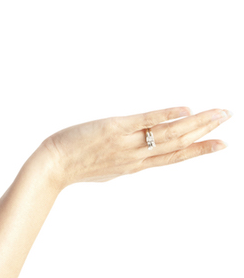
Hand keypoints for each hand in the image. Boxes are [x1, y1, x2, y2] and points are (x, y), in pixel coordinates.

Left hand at [38, 106, 228, 187]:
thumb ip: (126, 161)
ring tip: (217, 112)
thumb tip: (137, 158)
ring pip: (168, 133)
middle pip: (178, 143)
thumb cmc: (74, 165)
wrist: (50, 166)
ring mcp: (126, 142)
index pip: (175, 157)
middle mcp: (136, 155)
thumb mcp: (107, 169)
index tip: (223, 143)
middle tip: (228, 116)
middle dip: (206, 130)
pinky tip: (183, 109)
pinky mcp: (112, 129)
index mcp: (136, 164)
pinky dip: (164, 115)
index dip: (200, 150)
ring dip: (196, 122)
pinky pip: (143, 121)